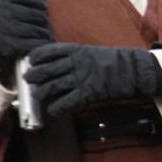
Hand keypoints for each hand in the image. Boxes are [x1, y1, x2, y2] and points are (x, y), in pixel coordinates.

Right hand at [0, 0, 50, 78]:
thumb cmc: (7, 19)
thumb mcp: (10, 2)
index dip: (41, 2)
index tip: (41, 7)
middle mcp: (1, 13)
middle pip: (39, 15)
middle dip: (43, 20)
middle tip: (39, 23)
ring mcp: (4, 30)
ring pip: (39, 30)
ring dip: (44, 33)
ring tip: (38, 33)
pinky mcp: (9, 46)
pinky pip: (35, 44)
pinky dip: (40, 44)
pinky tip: (36, 42)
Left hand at [24, 43, 161, 115]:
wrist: (133, 71)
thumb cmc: (113, 62)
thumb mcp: (91, 52)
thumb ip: (75, 57)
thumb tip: (57, 63)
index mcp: (77, 50)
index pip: (50, 51)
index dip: (37, 56)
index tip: (30, 60)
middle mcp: (77, 63)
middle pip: (49, 69)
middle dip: (35, 75)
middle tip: (27, 80)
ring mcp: (83, 78)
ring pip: (55, 85)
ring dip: (43, 92)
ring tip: (36, 96)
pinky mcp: (90, 92)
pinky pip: (68, 101)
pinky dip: (57, 108)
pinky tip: (52, 111)